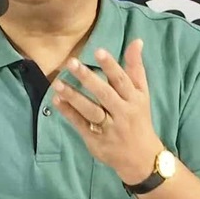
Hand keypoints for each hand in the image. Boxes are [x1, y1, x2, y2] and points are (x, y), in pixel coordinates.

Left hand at [51, 39, 163, 184]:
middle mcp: (122, 112)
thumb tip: (137, 41)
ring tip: (58, 83)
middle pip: (104, 94)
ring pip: (91, 110)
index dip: (110, 65)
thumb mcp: (141, 93)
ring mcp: (109, 127)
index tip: (97, 51)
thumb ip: (135, 67)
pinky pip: (81, 124)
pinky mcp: (96, 140)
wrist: (142, 158)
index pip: (122, 80)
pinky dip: (69, 113)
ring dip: (74, 96)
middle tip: (71, 62)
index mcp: (134, 99)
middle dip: (88, 78)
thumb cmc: (139, 117)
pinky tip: (57, 100)